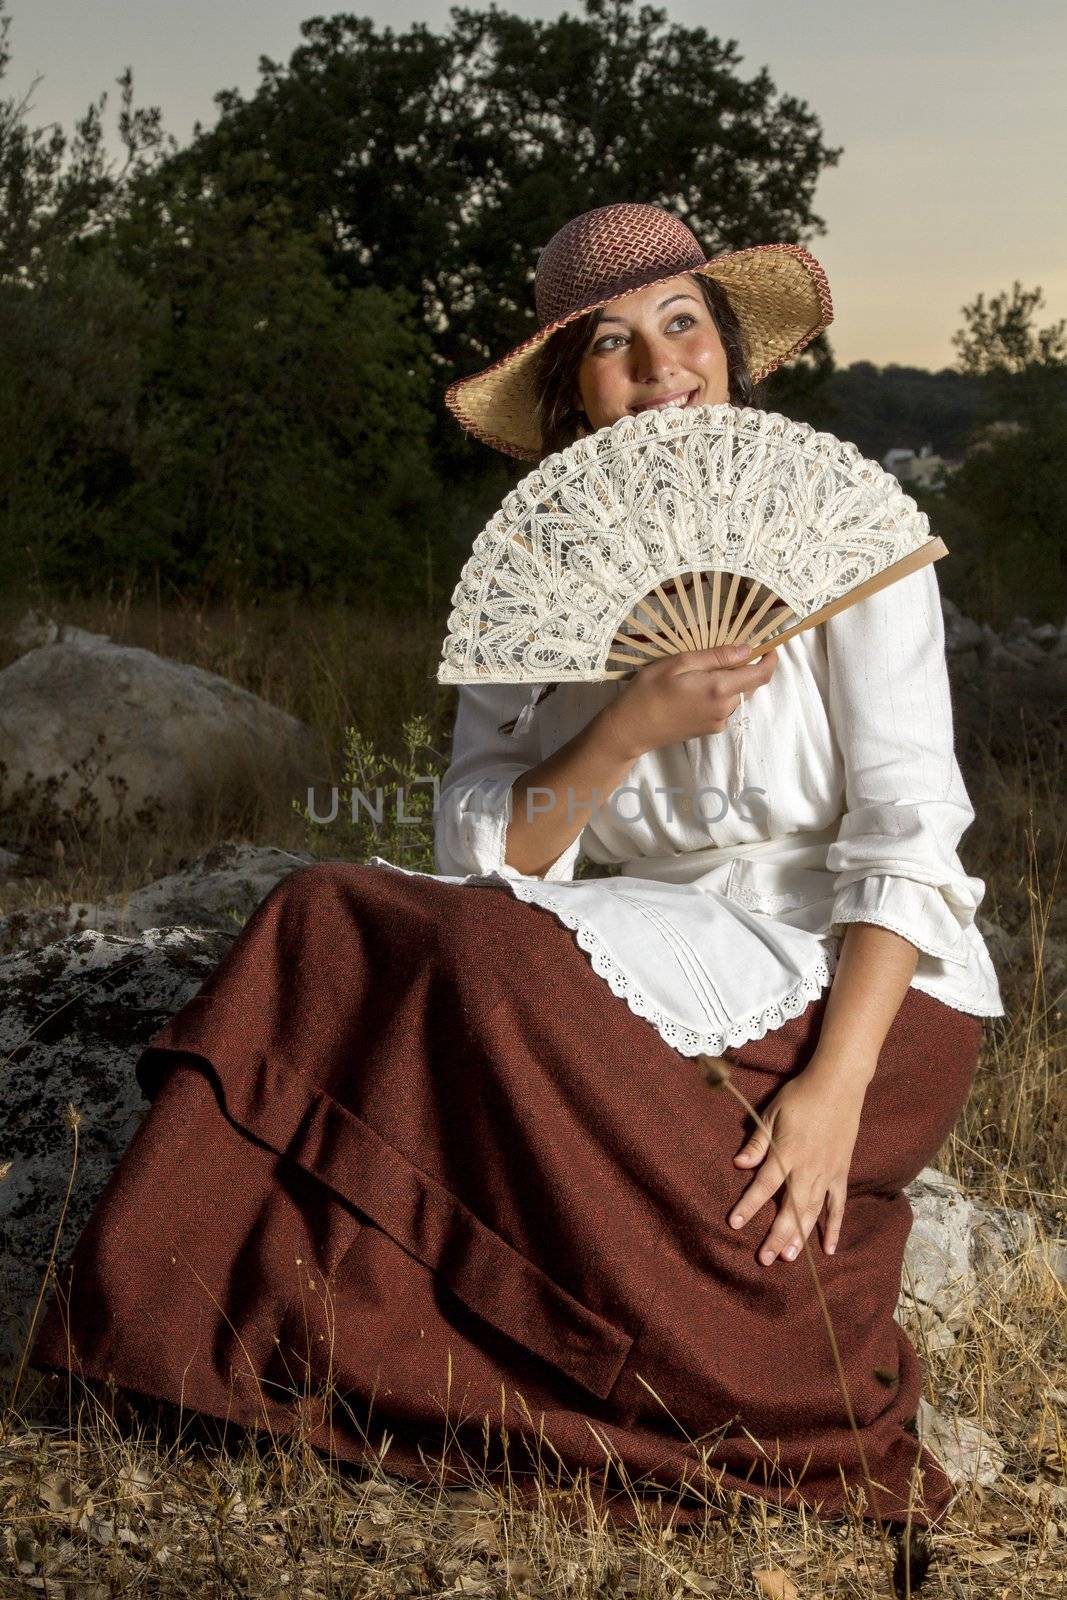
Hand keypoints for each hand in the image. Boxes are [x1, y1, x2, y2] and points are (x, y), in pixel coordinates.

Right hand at [600, 641, 778, 761]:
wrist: (630, 729)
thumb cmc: (649, 691)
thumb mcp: (679, 663)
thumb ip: (716, 657)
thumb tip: (747, 650)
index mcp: (720, 689)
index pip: (761, 674)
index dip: (770, 659)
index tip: (769, 646)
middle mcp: (725, 708)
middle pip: (749, 684)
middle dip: (743, 667)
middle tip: (720, 653)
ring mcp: (718, 722)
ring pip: (736, 695)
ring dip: (728, 681)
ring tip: (698, 672)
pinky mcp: (710, 730)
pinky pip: (724, 706)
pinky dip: (718, 694)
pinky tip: (693, 689)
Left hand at [727, 1064, 866, 1263]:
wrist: (838, 1085)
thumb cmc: (800, 1096)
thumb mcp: (772, 1113)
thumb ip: (757, 1142)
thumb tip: (739, 1164)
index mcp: (788, 1152)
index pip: (765, 1185)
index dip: (749, 1205)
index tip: (735, 1223)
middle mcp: (808, 1167)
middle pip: (790, 1207)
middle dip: (777, 1235)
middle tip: (764, 1259)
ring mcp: (828, 1172)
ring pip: (813, 1211)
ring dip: (800, 1235)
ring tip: (789, 1258)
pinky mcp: (841, 1173)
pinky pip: (838, 1205)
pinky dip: (833, 1226)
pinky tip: (828, 1247)